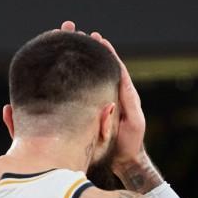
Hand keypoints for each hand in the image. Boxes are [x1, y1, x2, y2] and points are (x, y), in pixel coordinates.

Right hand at [58, 21, 146, 165]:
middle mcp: (110, 96)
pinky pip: (82, 96)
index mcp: (123, 94)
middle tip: (83, 35)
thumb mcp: (133, 122)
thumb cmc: (131, 143)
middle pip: (101, 70)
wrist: (124, 162)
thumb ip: (127, 105)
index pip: (115, 68)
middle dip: (92, 52)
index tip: (98, 39)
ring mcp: (100, 105)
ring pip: (90, 81)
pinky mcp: (91, 115)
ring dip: (82, 64)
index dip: (107, 53)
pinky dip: (75, 83)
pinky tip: (64, 75)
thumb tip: (116, 89)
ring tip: (72, 47)